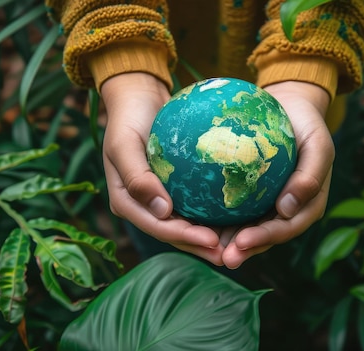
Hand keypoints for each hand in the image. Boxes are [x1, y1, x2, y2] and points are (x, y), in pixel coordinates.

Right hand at [100, 73, 225, 264]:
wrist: (138, 98)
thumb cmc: (128, 118)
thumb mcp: (124, 143)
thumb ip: (137, 177)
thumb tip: (162, 211)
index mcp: (127, 202)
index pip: (158, 227)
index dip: (185, 238)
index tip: (212, 240)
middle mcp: (143, 206)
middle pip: (174, 233)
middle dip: (201, 246)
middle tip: (232, 252)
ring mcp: (159, 198)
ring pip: (187, 223)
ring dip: (210, 236)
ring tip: (239, 243)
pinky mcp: (174, 187)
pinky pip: (196, 203)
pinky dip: (214, 210)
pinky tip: (240, 212)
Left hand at [220, 81, 334, 268]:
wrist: (290, 107)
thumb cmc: (307, 125)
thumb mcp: (318, 145)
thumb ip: (310, 176)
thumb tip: (287, 210)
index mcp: (307, 206)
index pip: (286, 228)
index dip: (265, 238)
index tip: (243, 242)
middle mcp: (286, 211)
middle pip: (264, 236)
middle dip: (244, 250)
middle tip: (223, 258)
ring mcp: (267, 204)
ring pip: (246, 227)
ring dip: (227, 242)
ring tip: (205, 248)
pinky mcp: (250, 193)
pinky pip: (232, 207)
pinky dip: (217, 216)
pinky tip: (195, 219)